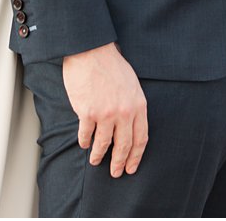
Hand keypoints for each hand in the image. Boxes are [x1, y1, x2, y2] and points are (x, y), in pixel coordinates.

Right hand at [62, 42, 147, 177]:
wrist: (91, 51)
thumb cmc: (111, 65)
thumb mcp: (132, 84)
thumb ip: (133, 104)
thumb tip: (129, 125)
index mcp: (138, 104)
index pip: (141, 137)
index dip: (136, 155)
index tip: (131, 166)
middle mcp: (125, 112)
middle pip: (124, 145)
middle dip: (119, 163)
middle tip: (116, 173)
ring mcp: (106, 113)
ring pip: (103, 144)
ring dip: (99, 155)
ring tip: (95, 161)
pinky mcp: (88, 112)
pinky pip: (86, 135)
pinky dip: (85, 142)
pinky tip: (84, 144)